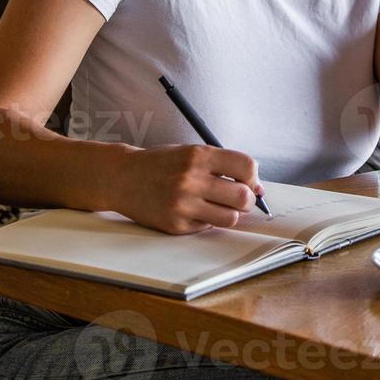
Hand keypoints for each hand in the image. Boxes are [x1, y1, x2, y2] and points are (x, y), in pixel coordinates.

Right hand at [112, 144, 262, 234]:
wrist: (122, 177)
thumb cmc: (161, 164)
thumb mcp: (191, 152)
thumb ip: (223, 165)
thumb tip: (257, 188)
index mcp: (198, 156)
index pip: (245, 166)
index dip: (253, 176)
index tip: (250, 181)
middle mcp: (190, 179)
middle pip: (242, 197)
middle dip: (247, 199)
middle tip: (240, 198)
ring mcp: (182, 205)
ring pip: (230, 218)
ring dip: (230, 213)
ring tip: (218, 205)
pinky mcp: (175, 225)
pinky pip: (207, 227)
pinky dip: (207, 220)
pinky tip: (195, 210)